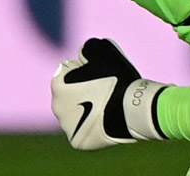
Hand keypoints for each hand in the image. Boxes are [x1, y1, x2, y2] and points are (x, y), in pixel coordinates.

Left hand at [51, 38, 170, 149]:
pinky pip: (81, 132)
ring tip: (105, 109)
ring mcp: (66, 126)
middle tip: (103, 94)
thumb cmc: (118, 78)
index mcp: (57, 84)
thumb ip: (87, 49)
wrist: (133, 109)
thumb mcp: (102, 50)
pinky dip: (90, 128)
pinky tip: (104, 122)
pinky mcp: (77, 141)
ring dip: (84, 111)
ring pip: (74, 115)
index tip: (99, 78)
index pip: (67, 73)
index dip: (84, 73)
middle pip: (68, 96)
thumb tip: (82, 55)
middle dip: (81, 93)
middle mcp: (56, 105)